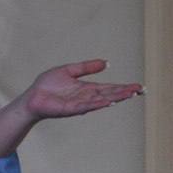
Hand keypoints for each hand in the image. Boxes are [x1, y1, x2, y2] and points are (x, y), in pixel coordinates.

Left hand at [23, 59, 142, 120]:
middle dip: (125, 93)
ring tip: (129, 94)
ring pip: (101, 100)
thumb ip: (86, 67)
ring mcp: (79, 104)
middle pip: (109, 94)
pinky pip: (86, 106)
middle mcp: (86, 97)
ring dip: (115, 98)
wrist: (32, 97)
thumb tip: (107, 63)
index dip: (124, 87)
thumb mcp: (69, 70)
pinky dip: (97, 104)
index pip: (109, 88)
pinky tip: (108, 102)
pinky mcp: (70, 109)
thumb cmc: (47, 85)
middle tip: (140, 91)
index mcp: (87, 89)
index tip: (138, 87)